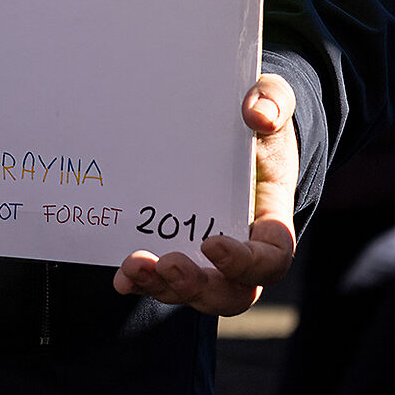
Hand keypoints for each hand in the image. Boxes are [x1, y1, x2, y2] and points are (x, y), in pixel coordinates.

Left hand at [113, 74, 297, 312]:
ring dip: (161, 287)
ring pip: (192, 293)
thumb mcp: (272, 101)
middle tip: (167, 264)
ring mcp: (208, 260)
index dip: (245, 263)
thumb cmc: (257, 123)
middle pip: (229, 293)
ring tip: (133, 268)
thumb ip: (273, 102)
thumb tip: (258, 114)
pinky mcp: (178, 253)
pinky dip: (142, 283)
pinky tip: (122, 277)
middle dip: (196, 285)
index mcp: (271, 224)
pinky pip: (162, 281)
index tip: (212, 243)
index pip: (270, 260)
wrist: (234, 131)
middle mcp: (242, 253)